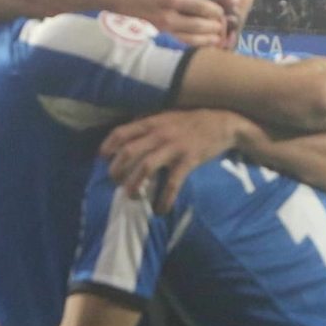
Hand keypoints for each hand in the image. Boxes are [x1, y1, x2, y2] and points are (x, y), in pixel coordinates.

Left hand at [101, 110, 247, 212]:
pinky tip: (160, 210)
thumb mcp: (166, 116)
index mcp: (151, 122)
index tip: (102, 159)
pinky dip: (164, 199)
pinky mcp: (189, 160)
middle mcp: (159, 133)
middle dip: (117, 171)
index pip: (121, 133)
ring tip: (132, 197)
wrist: (222, 122)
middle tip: (115, 183)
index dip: (108, 147)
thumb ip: (147, 123)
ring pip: (146, 167)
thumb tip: (125, 136)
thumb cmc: (190, 120)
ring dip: (135, 185)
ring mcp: (174, 147)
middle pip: (129, 152)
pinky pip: (172, 183)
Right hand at [106, 0, 226, 46]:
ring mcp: (162, 30)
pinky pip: (178, 45)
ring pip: (191, 39)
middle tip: (223, 25)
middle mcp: (168, 17)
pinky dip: (192, 47)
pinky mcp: (155, 38)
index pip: (199, 6)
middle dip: (215, 26)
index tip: (221, 11)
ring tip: (218, 38)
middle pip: (200, 25)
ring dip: (207, 39)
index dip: (214, 9)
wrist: (104, 2)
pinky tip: (200, 46)